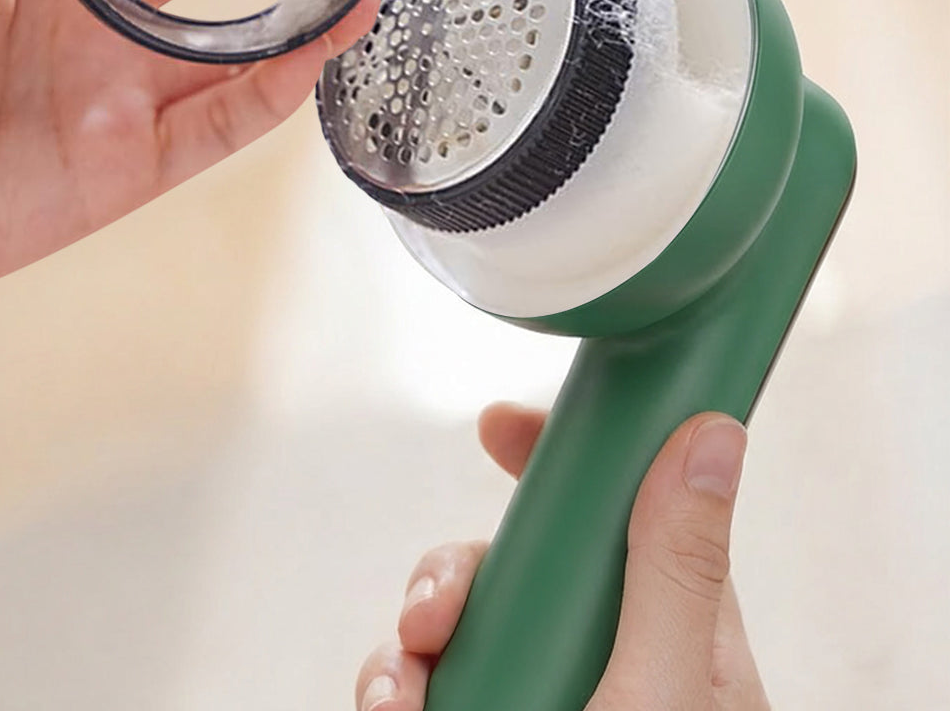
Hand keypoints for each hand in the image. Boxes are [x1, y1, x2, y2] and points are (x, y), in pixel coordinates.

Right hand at [357, 406, 769, 709]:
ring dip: (408, 645)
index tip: (498, 425)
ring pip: (457, 623)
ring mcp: (539, 694)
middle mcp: (600, 655)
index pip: (618, 509)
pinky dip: (395, 692)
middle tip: (428, 616)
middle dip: (453, 573)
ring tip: (397, 700)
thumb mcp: (668, 695)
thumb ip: (679, 570)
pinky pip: (425, 685)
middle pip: (515, 562)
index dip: (559, 457)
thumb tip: (713, 430)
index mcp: (671, 631)